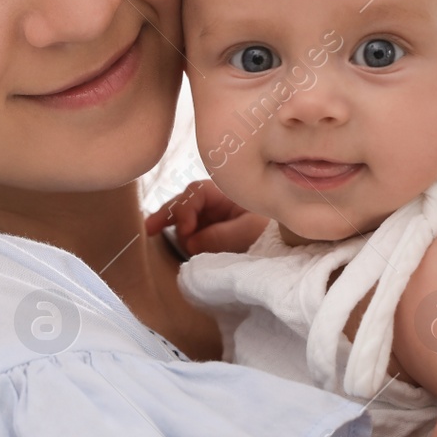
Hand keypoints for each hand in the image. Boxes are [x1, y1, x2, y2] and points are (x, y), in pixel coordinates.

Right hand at [144, 179, 269, 254]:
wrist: (288, 238)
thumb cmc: (271, 226)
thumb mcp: (250, 229)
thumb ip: (221, 235)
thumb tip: (191, 243)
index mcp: (222, 193)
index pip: (193, 196)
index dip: (184, 212)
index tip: (186, 231)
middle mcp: (211, 203)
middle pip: (180, 204)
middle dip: (165, 215)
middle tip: (148, 229)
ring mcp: (207, 218)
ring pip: (181, 222)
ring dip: (177, 232)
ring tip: (175, 244)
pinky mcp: (207, 233)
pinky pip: (188, 234)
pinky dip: (179, 238)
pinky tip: (163, 240)